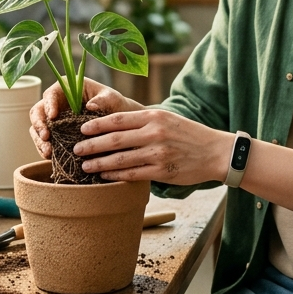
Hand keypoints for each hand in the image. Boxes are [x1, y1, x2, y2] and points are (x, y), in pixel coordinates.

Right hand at [28, 77, 142, 160]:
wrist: (117, 123)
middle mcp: (56, 103)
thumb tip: (90, 106)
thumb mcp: (111, 99)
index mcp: (66, 88)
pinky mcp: (56, 134)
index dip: (49, 104)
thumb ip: (102, 100)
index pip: (51, 94)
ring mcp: (54, 120)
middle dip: (39, 125)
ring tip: (48, 152)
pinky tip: (51, 157)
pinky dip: (46, 149)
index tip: (53, 116)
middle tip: (46, 137)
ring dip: (40, 141)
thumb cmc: (113, 104)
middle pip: (38, 112)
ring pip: (37, 129)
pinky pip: (45, 142)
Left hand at [73, 108, 231, 185]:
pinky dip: (115, 175)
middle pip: (114, 139)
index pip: (118, 119)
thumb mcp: (168, 119)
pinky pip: (132, 174)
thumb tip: (115, 126)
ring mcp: (157, 153)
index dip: (97, 124)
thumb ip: (144, 121)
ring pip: (120, 159)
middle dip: (92, 145)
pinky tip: (104, 176)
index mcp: (154, 116)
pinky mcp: (161, 171)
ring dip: (99, 163)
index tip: (82, 129)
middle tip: (76, 149)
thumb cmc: (189, 135)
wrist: (216, 152)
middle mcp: (154, 133)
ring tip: (85, 166)